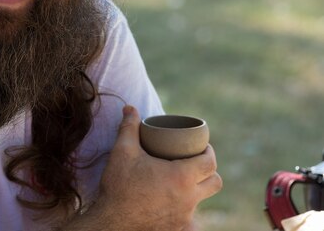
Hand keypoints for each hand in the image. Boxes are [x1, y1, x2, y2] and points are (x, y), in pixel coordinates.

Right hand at [89, 105, 222, 230]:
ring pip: (203, 200)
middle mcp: (189, 199)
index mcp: (181, 178)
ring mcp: (184, 216)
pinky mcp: (177, 228)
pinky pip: (190, 216)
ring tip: (182, 179)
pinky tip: (172, 201)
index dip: (209, 152)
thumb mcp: (122, 152)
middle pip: (215, 182)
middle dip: (208, 170)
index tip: (201, 147)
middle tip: (195, 161)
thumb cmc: (119, 186)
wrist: (111, 222)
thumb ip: (128, 127)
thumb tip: (129, 108)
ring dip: (197, 189)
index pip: (210, 162)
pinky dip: (185, 206)